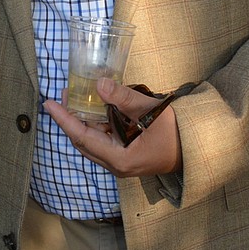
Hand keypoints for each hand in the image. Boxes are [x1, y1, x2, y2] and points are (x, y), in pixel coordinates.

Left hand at [44, 78, 181, 179]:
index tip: (49, 103)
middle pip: (84, 141)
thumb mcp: (151, 111)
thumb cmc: (178, 132)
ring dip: (84, 120)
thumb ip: (123, 98)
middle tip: (64, 94)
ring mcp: (122, 162)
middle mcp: (117, 165)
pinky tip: (96, 107)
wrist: (200, 149)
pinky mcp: (127, 155)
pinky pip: (105, 140)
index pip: (82, 138)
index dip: (64, 119)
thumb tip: (98, 84)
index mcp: (120, 159)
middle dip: (71, 118)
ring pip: (93, 141)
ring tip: (76, 96)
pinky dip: (97, 123)